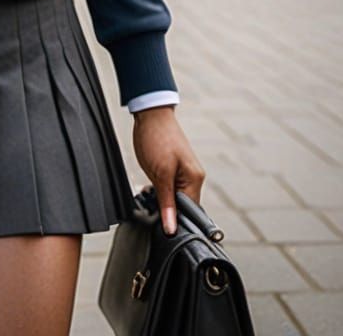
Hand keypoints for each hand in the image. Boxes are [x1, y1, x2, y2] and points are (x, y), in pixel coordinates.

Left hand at [132, 106, 204, 235]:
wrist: (150, 113)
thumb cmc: (156, 138)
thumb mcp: (160, 173)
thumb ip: (167, 202)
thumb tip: (172, 228)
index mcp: (194, 180)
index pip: (191, 213)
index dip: (177, 222)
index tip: (162, 226)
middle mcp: (193, 177)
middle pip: (183, 207)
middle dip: (166, 210)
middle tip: (150, 207)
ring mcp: (184, 172)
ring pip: (174, 197)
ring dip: (161, 199)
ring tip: (147, 193)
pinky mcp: (174, 167)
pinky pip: (169, 187)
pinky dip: (158, 190)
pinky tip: (148, 187)